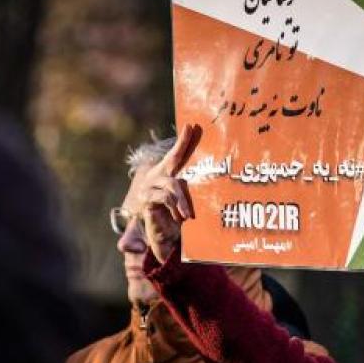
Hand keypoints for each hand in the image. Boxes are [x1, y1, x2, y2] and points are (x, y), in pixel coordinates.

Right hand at [139, 123, 200, 261]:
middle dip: (184, 157)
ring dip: (183, 200)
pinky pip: (164, 198)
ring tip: (188, 214)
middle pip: (173, 161)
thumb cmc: (178, 215)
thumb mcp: (188, 200)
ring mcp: (149, 186)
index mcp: (167, 172)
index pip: (176, 153)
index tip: (191, 125)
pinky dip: (174, 207)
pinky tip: (179, 218)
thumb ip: (194, 188)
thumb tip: (217, 175)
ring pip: (172, 184)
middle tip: (198, 167)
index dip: (183, 140)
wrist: (163, 236)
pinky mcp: (146, 199)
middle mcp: (156, 175)